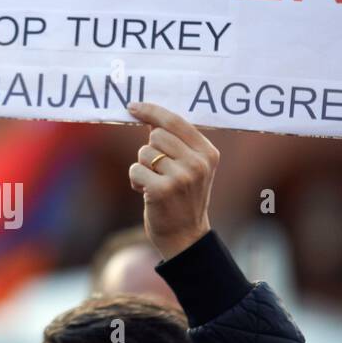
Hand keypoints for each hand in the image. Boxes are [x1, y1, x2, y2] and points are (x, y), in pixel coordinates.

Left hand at [127, 101, 218, 259]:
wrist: (185, 236)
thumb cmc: (183, 198)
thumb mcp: (190, 168)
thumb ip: (177, 143)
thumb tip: (151, 119)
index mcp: (208, 153)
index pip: (175, 121)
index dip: (151, 111)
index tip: (133, 106)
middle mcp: (198, 163)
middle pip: (156, 136)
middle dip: (150, 151)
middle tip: (158, 171)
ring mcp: (182, 177)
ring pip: (144, 153)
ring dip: (142, 168)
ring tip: (154, 184)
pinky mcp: (163, 190)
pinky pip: (135, 169)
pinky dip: (135, 180)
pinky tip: (147, 193)